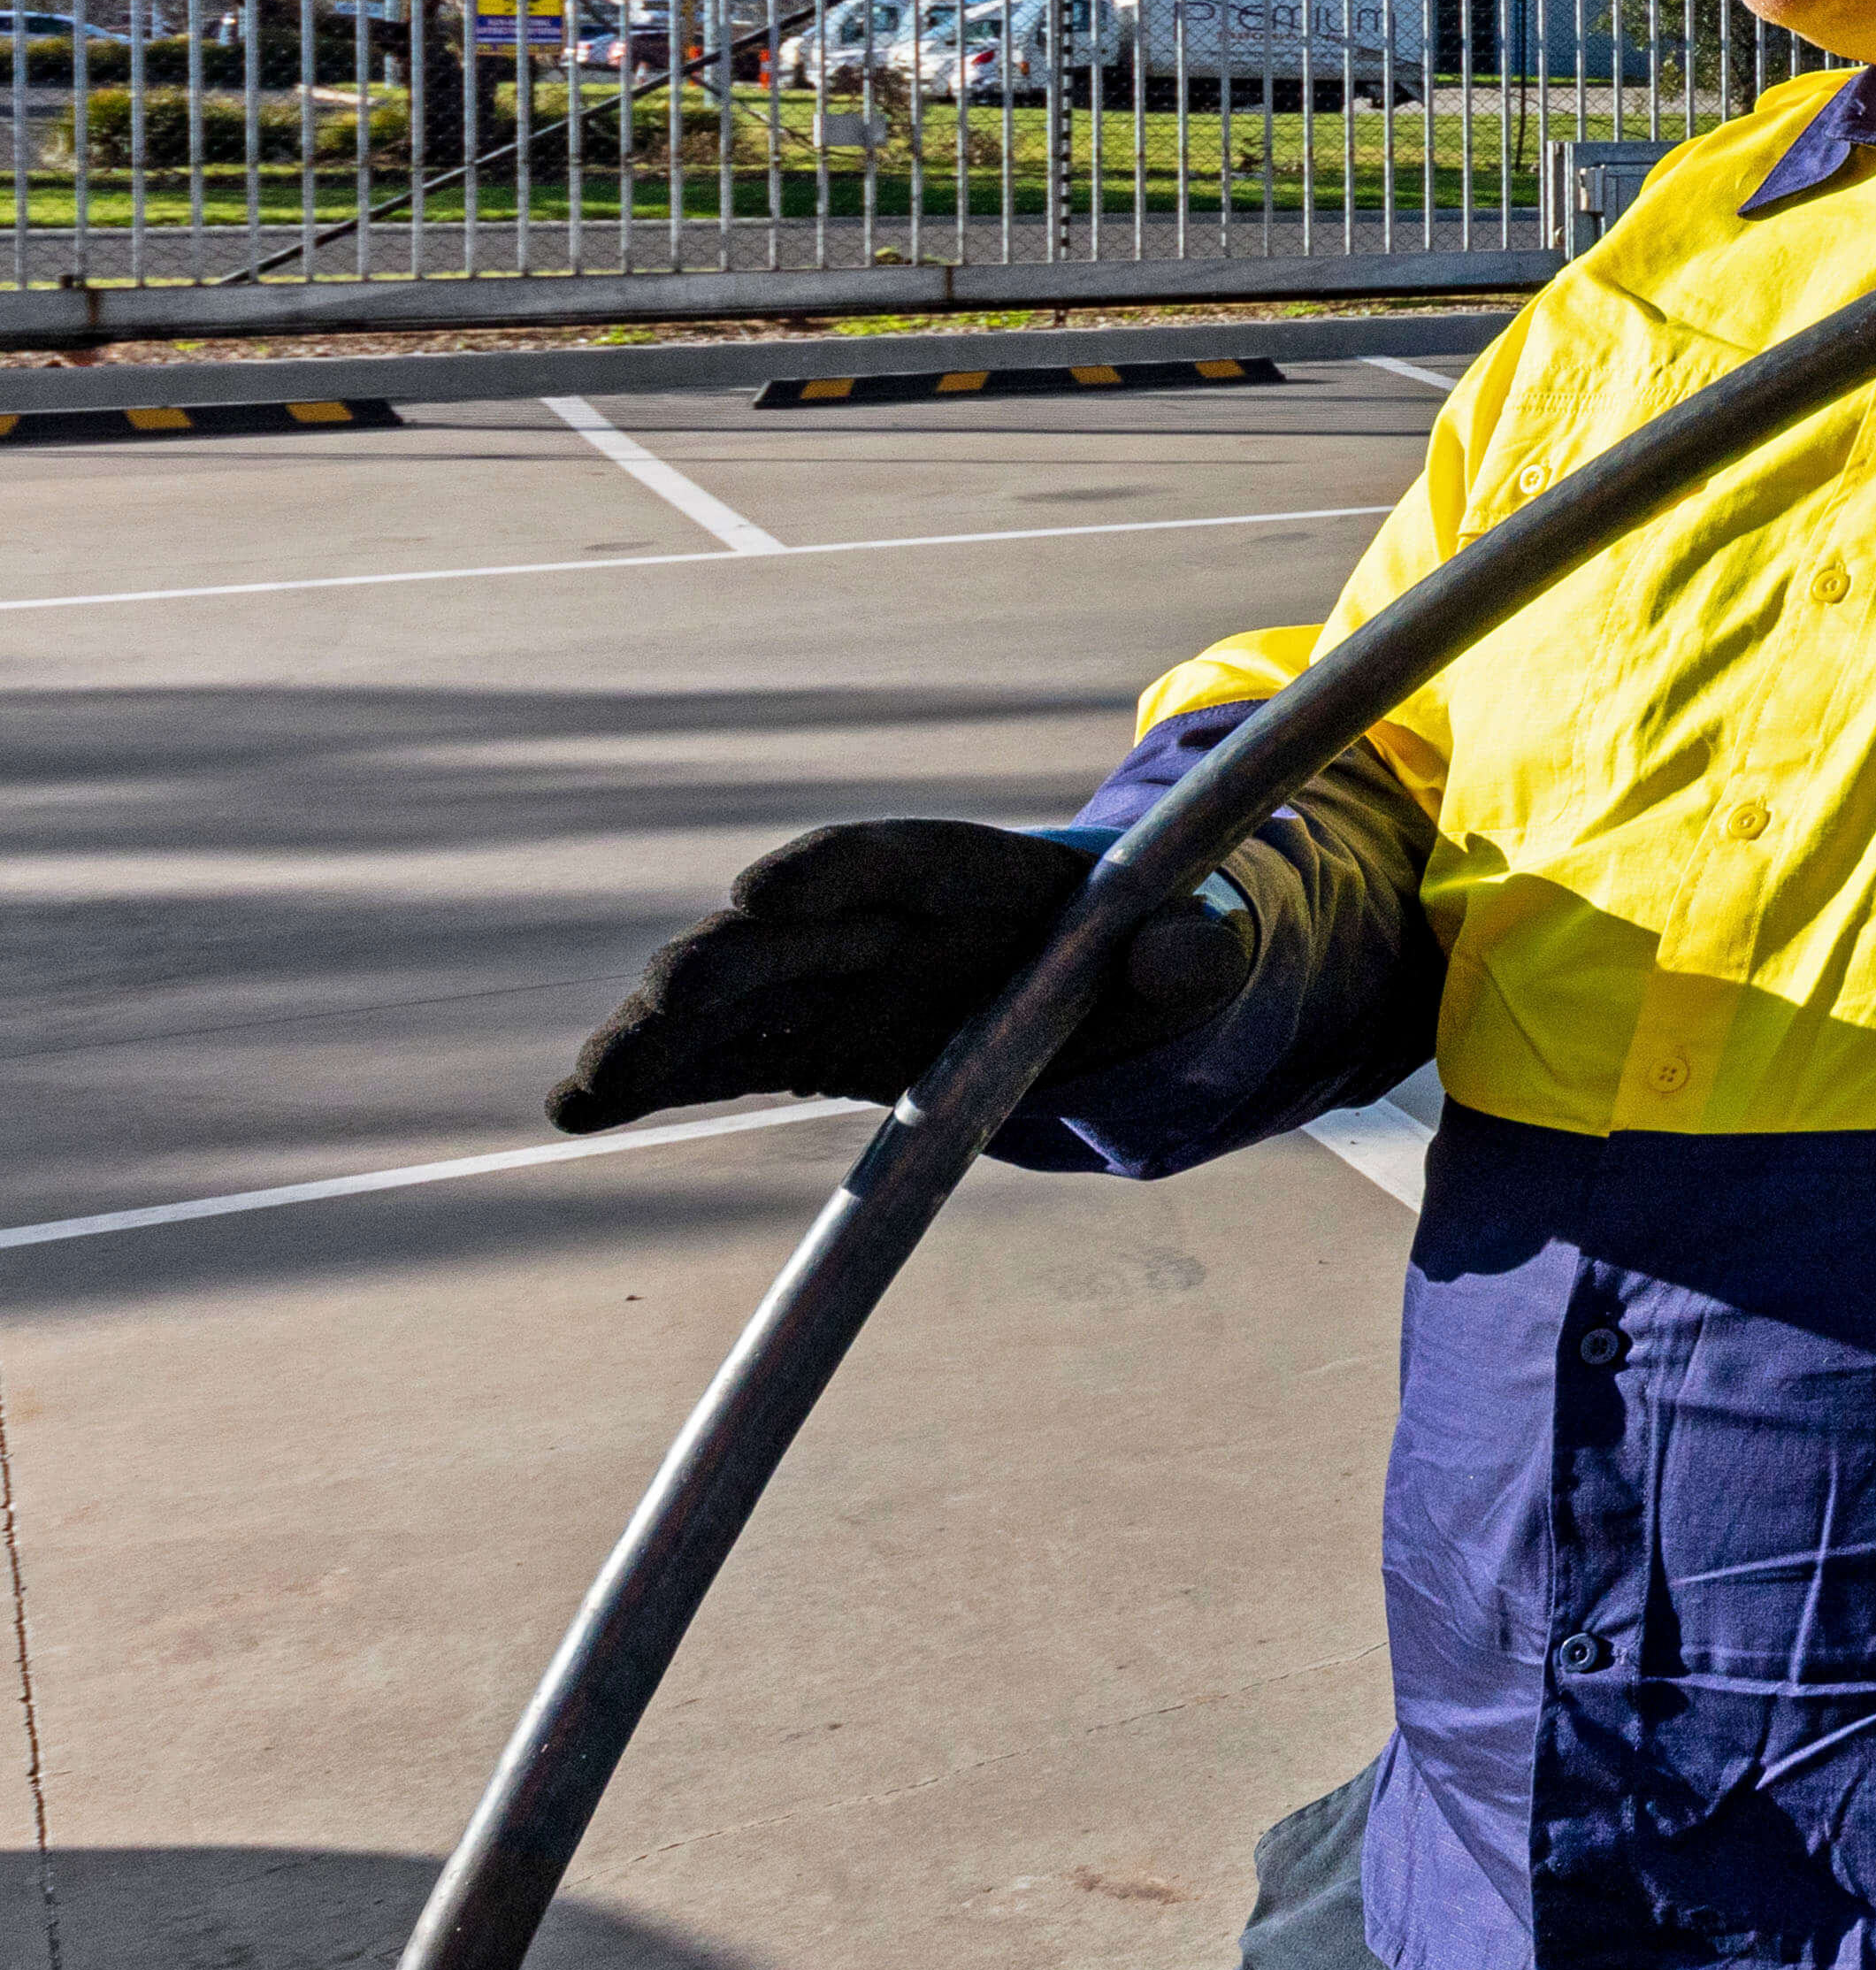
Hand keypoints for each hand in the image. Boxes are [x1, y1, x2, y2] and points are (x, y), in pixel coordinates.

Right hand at [547, 820, 1254, 1132]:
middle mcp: (873, 921)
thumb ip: (1195, 949)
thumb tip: (1180, 951)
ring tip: (595, 1087)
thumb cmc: (1159, 951)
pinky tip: (581, 1111)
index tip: (768, 892)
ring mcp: (826, 982)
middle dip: (719, 966)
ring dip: (657, 1038)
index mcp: (964, 875)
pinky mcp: (801, 1042)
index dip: (828, 872)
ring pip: (725, 1001)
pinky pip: (716, 1060)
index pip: (887, 858)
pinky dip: (652, 1081)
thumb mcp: (1200, 949)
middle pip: (780, 935)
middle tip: (663, 1004)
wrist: (1113, 989)